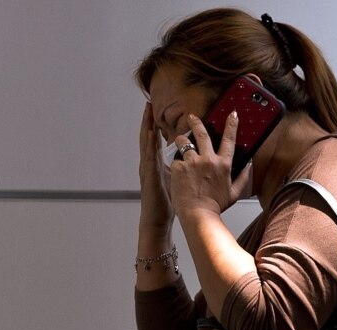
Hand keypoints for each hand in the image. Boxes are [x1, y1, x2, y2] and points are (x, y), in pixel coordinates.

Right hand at [138, 102, 174, 237]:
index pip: (154, 140)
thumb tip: (190, 159)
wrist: (157, 220)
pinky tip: (150, 133)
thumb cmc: (168, 202)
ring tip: (147, 112)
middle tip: (148, 103)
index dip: (153, 124)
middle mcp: (149, 164)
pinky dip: (149, 144)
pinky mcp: (149, 176)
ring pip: (146, 144)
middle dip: (147, 120)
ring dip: (146, 127)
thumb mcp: (175, 180)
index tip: (154, 110)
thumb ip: (179, 168)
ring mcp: (147, 169)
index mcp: (155, 164)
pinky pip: (149, 157)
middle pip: (147, 137)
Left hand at [170, 111, 251, 217]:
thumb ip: (243, 177)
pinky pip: (175, 159)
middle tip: (191, 116)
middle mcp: (208, 160)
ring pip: (183, 142)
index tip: (232, 114)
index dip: (231, 124)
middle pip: (202, 133)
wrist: (198, 215)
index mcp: (223, 165)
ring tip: (178, 141)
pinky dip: (176, 162)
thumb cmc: (215, 206)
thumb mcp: (234, 193)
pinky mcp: (179, 167)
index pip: (229, 139)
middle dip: (196, 121)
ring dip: (180, 140)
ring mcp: (193, 162)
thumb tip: (248, 165)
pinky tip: (176, 170)